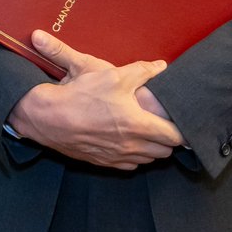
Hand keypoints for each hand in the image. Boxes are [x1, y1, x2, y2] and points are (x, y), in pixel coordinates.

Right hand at [6, 30, 183, 169]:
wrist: (47, 118)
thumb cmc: (80, 95)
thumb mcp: (111, 75)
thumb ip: (141, 71)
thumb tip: (161, 66)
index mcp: (138, 125)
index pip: (175, 137)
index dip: (183, 130)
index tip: (185, 122)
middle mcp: (131, 146)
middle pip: (165, 152)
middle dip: (170, 139)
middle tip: (167, 123)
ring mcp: (117, 157)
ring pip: (148, 160)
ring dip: (153, 148)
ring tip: (149, 131)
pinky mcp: (103, 162)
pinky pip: (129, 165)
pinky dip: (135, 156)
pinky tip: (128, 141)